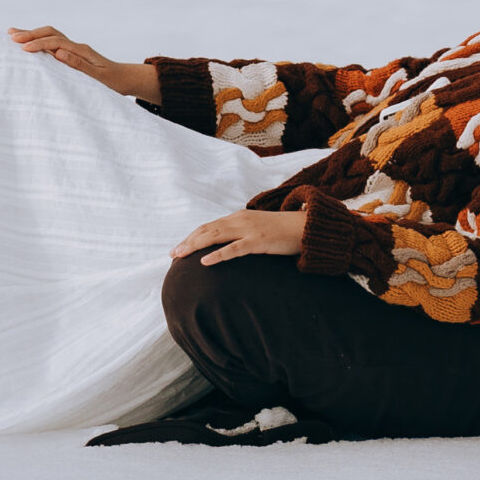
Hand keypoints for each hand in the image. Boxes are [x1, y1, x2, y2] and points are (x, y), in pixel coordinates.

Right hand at [9, 26, 157, 100]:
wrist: (124, 79)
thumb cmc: (112, 82)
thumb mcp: (98, 77)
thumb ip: (79, 66)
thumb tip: (59, 53)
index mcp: (81, 51)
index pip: (55, 42)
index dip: (38, 44)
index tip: (22, 48)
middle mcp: (76, 46)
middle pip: (50, 33)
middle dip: (31, 33)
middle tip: (11, 36)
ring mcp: (73, 48)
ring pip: (50, 35)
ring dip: (32, 34)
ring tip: (12, 34)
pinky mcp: (71, 53)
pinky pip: (52, 42)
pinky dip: (38, 40)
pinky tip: (28, 43)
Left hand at [172, 208, 306, 265]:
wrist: (307, 228)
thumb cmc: (283, 232)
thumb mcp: (258, 230)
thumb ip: (243, 235)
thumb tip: (228, 247)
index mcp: (239, 217)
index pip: (209, 226)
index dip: (192, 237)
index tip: (179, 248)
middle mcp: (240, 220)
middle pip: (207, 230)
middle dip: (188, 242)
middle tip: (172, 254)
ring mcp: (249, 229)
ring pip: (215, 236)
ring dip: (195, 246)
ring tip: (180, 255)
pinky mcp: (259, 241)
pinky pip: (234, 248)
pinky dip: (218, 255)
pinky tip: (204, 262)